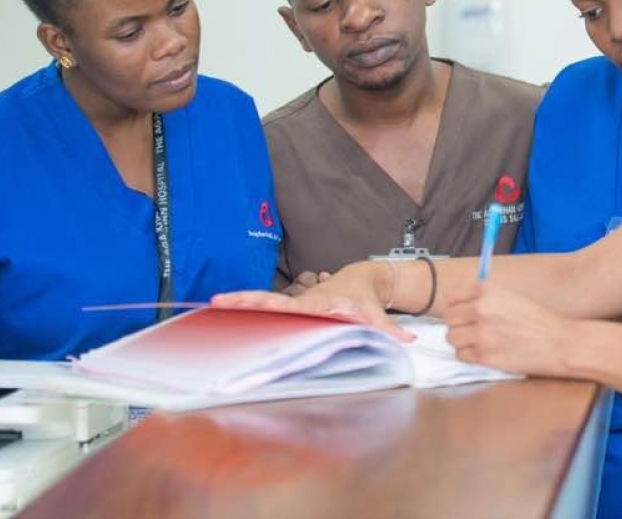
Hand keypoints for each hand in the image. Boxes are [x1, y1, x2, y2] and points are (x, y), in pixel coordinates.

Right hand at [213, 262, 412, 340]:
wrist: (364, 279)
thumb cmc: (366, 298)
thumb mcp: (376, 314)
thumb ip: (390, 329)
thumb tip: (408, 341)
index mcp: (317, 304)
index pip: (290, 304)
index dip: (270, 305)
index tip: (252, 303)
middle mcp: (303, 301)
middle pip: (269, 300)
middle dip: (245, 300)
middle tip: (217, 300)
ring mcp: (297, 303)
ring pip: (265, 302)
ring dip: (242, 303)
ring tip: (214, 303)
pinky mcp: (294, 307)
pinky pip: (270, 307)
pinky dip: (251, 308)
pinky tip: (230, 311)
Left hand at [444, 282, 576, 376]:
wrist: (559, 342)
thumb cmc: (538, 319)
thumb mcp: (510, 297)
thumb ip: (484, 297)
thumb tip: (459, 303)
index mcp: (487, 290)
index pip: (450, 296)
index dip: (455, 306)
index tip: (461, 312)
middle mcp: (481, 309)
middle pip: (449, 318)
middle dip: (457, 324)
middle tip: (471, 329)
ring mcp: (482, 334)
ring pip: (452, 338)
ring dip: (462, 341)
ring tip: (479, 341)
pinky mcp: (485, 356)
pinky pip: (462, 355)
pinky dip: (470, 355)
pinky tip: (485, 352)